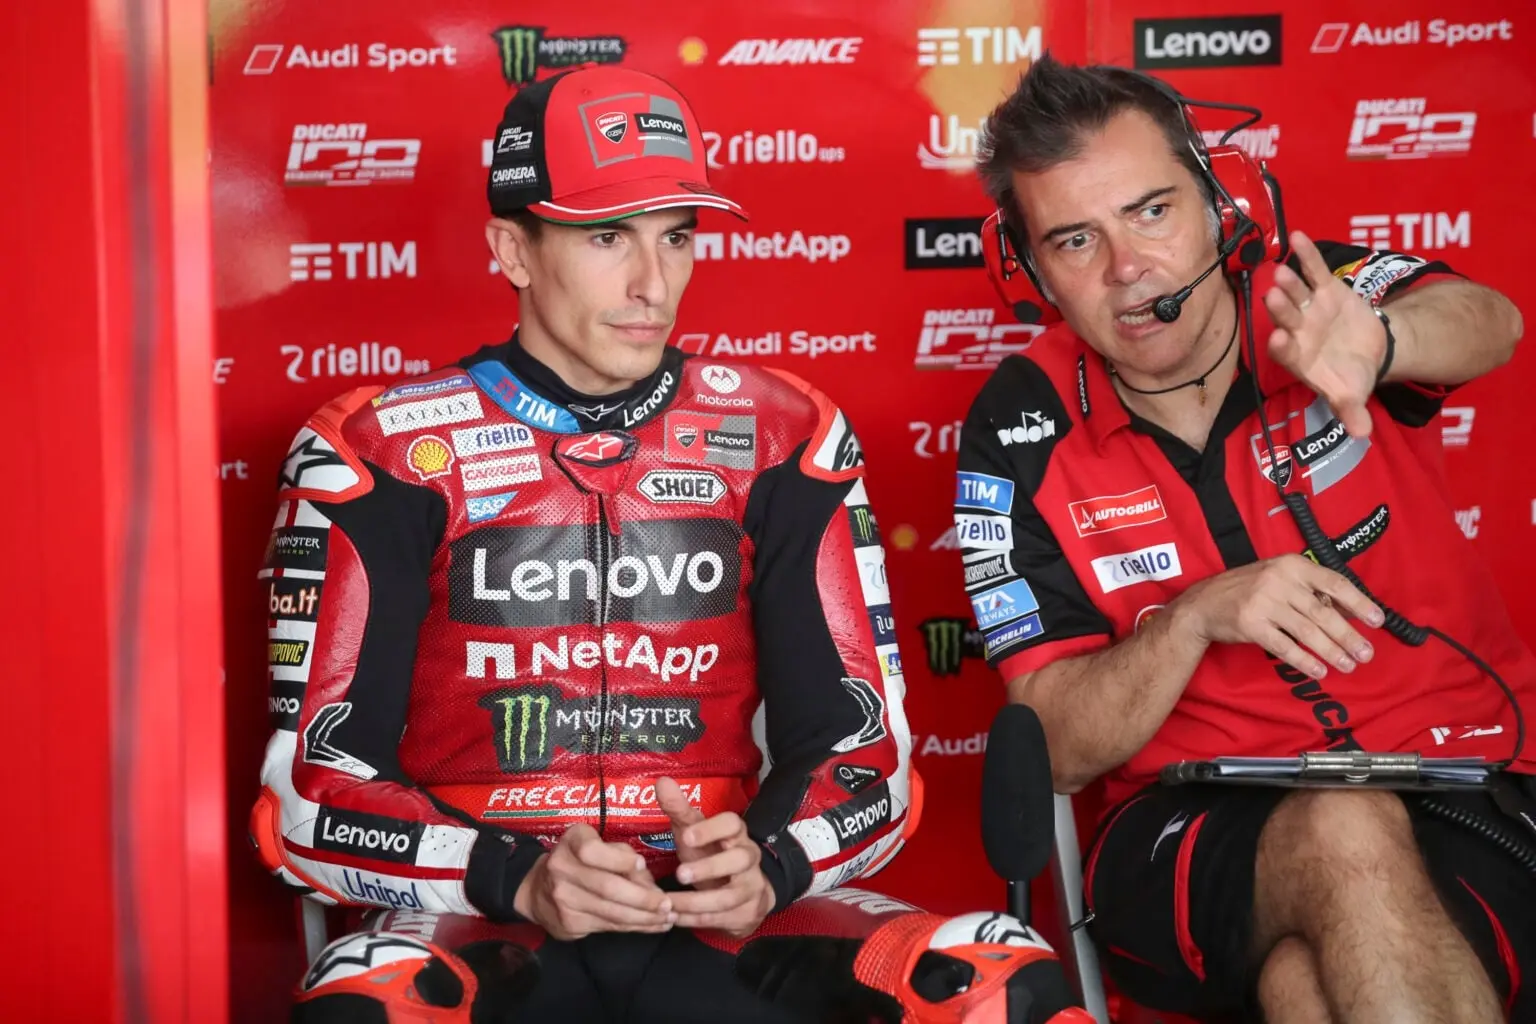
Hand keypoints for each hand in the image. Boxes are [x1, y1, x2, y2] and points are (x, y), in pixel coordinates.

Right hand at [512, 823, 674, 940]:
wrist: (536, 891)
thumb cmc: (579, 861)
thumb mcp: (598, 846)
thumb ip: (622, 857)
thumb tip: (647, 879)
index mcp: (572, 842)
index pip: (592, 851)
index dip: (619, 860)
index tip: (641, 865)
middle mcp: (562, 869)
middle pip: (606, 887)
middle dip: (643, 899)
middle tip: (668, 904)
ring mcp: (563, 899)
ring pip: (610, 912)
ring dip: (644, 918)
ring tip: (667, 918)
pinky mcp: (568, 924)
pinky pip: (608, 926)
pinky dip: (633, 927)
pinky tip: (652, 926)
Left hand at [656, 776, 774, 937]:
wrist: (741, 893)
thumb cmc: (710, 854)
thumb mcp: (694, 833)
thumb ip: (679, 810)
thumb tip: (662, 781)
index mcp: (735, 834)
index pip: (733, 824)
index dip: (711, 829)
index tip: (687, 835)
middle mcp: (748, 858)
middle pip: (739, 859)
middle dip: (709, 868)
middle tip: (679, 874)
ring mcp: (752, 887)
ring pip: (730, 896)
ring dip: (697, 902)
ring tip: (669, 904)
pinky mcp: (747, 912)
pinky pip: (723, 918)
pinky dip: (697, 920)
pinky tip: (675, 918)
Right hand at [1175, 554, 1385, 679]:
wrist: (1204, 603)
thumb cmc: (1248, 590)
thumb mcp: (1280, 578)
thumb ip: (1312, 591)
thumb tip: (1352, 611)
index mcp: (1291, 565)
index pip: (1334, 582)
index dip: (1358, 603)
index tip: (1377, 621)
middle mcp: (1279, 580)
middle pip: (1323, 612)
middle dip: (1348, 636)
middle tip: (1366, 654)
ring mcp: (1263, 602)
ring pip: (1307, 631)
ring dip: (1331, 651)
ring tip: (1348, 665)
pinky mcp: (1251, 624)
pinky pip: (1284, 646)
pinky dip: (1304, 660)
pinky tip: (1319, 670)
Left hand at [1264, 230, 1389, 439]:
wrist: (1368, 351)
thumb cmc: (1351, 376)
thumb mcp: (1353, 395)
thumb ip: (1352, 411)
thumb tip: (1362, 434)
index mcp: (1298, 358)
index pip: (1285, 351)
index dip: (1282, 346)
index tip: (1279, 340)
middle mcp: (1298, 330)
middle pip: (1286, 318)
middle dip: (1280, 309)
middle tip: (1272, 297)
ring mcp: (1309, 308)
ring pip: (1296, 293)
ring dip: (1290, 282)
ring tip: (1283, 270)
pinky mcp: (1325, 289)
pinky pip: (1313, 269)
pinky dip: (1306, 254)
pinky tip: (1298, 237)